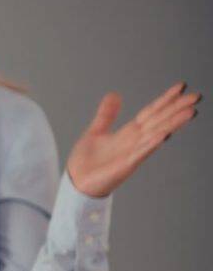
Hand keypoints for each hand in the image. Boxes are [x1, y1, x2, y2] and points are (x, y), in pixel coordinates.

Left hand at [66, 81, 200, 197]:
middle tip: (196, 96)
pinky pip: (141, 153)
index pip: (151, 112)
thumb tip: (114, 94)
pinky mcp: (125, 165)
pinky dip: (151, 143)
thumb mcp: (96, 131)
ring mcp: (132, 153)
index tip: (181, 87)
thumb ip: (107, 114)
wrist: (76, 183)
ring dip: (172, 124)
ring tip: (189, 112)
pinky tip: (163, 134)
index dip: (165, 100)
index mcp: (128, 133)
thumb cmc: (87, 162)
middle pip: (159, 121)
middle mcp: (135, 142)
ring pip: (156, 135)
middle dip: (177, 109)